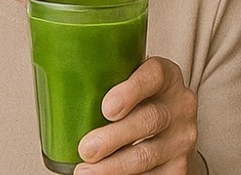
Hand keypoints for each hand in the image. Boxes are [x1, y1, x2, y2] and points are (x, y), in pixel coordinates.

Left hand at [75, 57, 204, 174]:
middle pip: (149, 120)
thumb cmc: (139, 105)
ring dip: (112, 167)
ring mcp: (182, 138)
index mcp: (166, 77)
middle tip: (85, 149)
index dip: (132, 90)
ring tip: (84, 172)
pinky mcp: (178, 168)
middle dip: (113, 138)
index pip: (154, 74)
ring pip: (146, 155)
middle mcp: (180, 105)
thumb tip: (58, 90)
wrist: (171, 133)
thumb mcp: (132, 86)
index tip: (107, 107)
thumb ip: (109, 84)